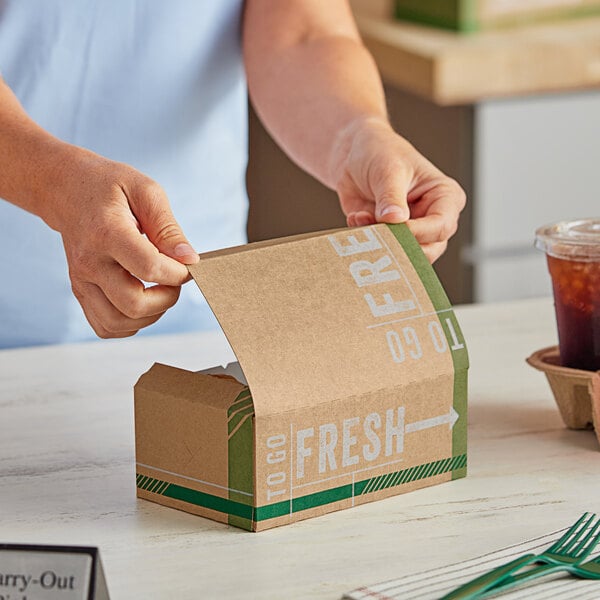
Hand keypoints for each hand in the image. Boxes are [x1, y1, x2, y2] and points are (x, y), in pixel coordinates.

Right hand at [40, 145, 197, 338]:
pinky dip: (131, 323)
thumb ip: (168, 228)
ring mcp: (81, 281)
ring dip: (152, 314)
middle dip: (168, 298)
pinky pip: (106, 327)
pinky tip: (142, 300)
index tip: (188, 265)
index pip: (149, 268)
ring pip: (120, 323)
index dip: (178, 273)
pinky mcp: (80, 292)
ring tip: (159, 290)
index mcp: (106, 232)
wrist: (65, 190)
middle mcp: (89, 262)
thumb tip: (190, 260)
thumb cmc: (109, 187)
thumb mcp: (146, 191)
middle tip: (175, 279)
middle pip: (134, 304)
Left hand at [331, 117, 465, 262]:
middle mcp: (433, 218)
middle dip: (399, 245)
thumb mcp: (388, 169)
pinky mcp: (391, 239)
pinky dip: (366, 239)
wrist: (354, 156)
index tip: (393, 226)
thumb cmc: (380, 153)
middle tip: (376, 231)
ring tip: (362, 218)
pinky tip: (356, 217)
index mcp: (445, 197)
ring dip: (380, 243)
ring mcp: (412, 232)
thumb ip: (391, 197)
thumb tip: (394, 220)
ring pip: (406, 257)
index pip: (441, 226)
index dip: (418, 232)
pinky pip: (382, 251)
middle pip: (429, 250)